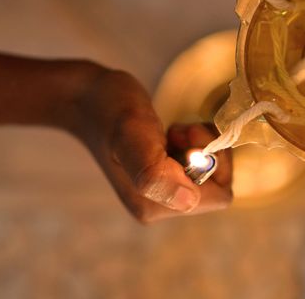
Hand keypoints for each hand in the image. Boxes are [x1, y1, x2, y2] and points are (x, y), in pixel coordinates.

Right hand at [75, 67, 231, 222]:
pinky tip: (168, 133)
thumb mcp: (132, 135)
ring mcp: (158, 191)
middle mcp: (156, 205)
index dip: (214, 164)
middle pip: (214, 186)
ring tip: (171, 131)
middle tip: (179, 131)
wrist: (87, 99)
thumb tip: (188, 201)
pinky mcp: (158, 176)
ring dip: (197, 147)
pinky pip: (194, 167)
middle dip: (205, 154)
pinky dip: (190, 145)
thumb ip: (154, 173)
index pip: (217, 196)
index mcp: (152, 205)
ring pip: (206, 175)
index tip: (188, 137)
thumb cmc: (110, 110)